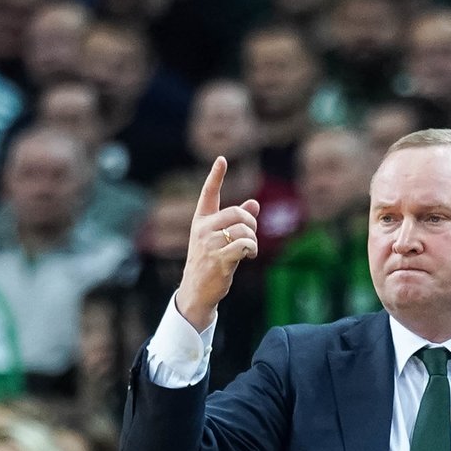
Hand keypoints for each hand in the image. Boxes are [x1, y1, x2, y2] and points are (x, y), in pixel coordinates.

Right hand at [175, 156, 259, 330]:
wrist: (196, 290)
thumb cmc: (209, 262)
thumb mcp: (218, 239)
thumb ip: (235, 221)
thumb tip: (254, 203)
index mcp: (201, 221)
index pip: (209, 194)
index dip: (216, 176)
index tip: (222, 159)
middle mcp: (203, 230)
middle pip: (237, 213)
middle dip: (251, 223)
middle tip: (250, 235)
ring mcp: (210, 244)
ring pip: (244, 230)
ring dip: (253, 240)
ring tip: (249, 250)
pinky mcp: (219, 259)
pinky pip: (245, 245)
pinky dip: (252, 249)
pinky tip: (248, 256)